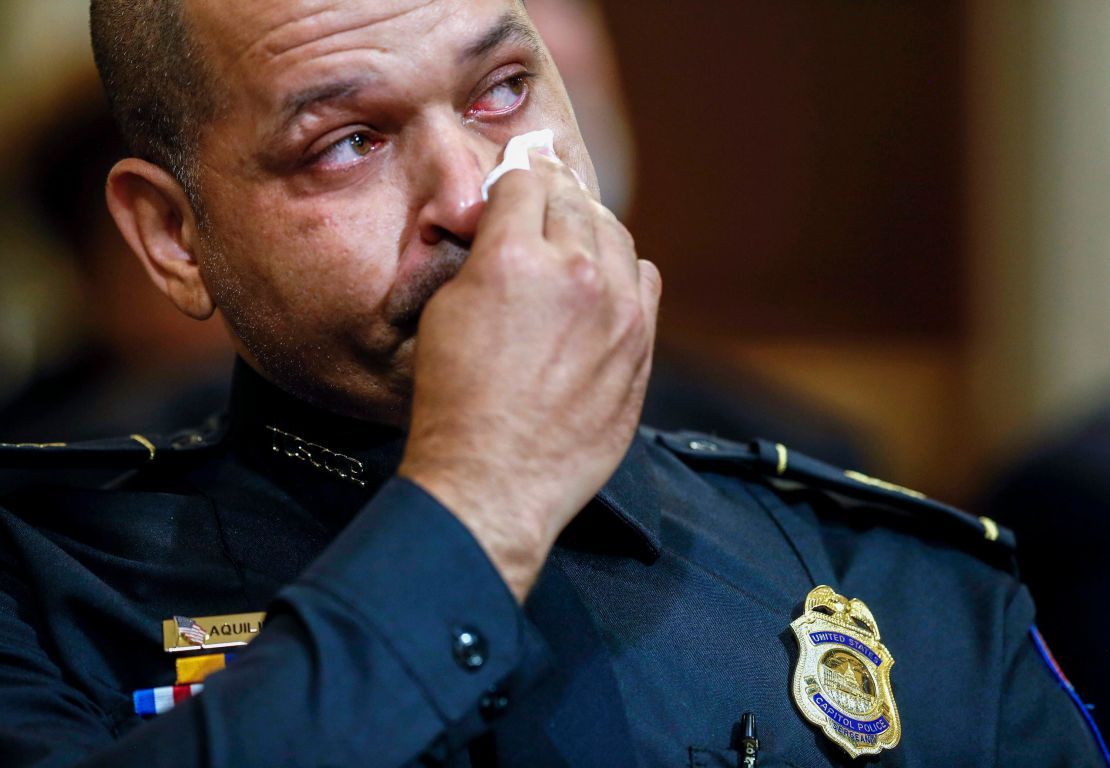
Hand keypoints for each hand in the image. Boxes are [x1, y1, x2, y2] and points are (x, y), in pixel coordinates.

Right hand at [398, 152, 661, 600]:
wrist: (494, 478)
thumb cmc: (455, 402)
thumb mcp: (445, 312)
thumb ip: (481, 257)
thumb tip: (503, 230)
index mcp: (513, 257)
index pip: (525, 182)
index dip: (513, 181)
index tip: (511, 188)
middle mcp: (573, 272)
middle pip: (573, 200)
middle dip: (552, 197)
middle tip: (540, 202)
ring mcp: (617, 309)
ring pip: (615, 234)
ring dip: (590, 229)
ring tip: (571, 241)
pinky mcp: (641, 343)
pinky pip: (644, 279)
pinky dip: (623, 271)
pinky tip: (604, 283)